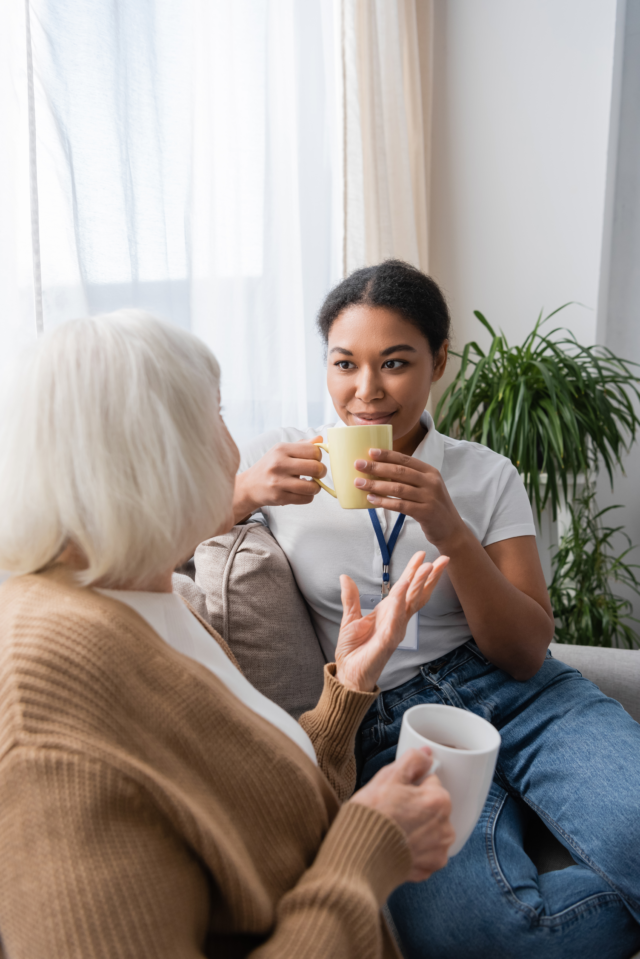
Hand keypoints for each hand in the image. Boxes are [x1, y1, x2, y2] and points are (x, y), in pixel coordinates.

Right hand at [233, 437, 326, 522]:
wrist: (250, 486)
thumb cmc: (270, 466)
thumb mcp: (282, 451)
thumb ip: (302, 445)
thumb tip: (321, 440)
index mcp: (281, 449)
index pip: (313, 450)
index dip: (319, 456)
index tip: (315, 460)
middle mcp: (279, 464)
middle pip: (315, 468)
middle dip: (321, 472)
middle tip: (317, 474)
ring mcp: (278, 482)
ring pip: (312, 487)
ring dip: (316, 487)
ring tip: (311, 484)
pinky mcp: (279, 497)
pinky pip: (306, 499)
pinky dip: (309, 496)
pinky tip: (302, 492)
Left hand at [335, 551, 448, 691]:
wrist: (348, 673)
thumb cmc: (353, 650)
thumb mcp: (350, 618)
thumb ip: (351, 598)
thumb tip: (345, 577)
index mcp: (390, 612)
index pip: (407, 589)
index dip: (415, 572)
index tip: (423, 556)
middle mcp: (397, 620)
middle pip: (417, 594)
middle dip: (430, 576)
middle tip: (443, 558)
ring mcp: (395, 630)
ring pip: (411, 603)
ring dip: (419, 584)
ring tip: (429, 567)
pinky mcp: (388, 641)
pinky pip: (395, 619)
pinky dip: (399, 604)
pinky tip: (404, 589)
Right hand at [351, 748, 454, 881]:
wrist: (359, 857)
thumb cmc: (372, 815)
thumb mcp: (388, 777)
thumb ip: (412, 760)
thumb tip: (426, 754)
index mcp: (439, 800)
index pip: (430, 782)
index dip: (411, 785)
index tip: (397, 793)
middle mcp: (445, 827)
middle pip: (432, 807)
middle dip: (416, 807)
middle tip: (393, 811)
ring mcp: (439, 851)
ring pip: (430, 829)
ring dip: (417, 828)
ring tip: (394, 830)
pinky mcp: (429, 869)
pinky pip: (425, 852)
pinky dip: (414, 850)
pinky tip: (396, 846)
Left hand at [353, 450, 467, 551]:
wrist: (451, 529)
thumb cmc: (433, 506)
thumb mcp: (427, 487)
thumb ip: (410, 478)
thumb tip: (380, 470)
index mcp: (430, 471)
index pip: (405, 459)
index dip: (387, 454)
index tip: (370, 451)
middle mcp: (431, 482)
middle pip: (399, 471)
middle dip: (377, 467)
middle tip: (358, 465)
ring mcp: (429, 497)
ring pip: (398, 488)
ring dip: (376, 485)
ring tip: (359, 483)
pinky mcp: (425, 512)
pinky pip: (400, 505)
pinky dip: (384, 502)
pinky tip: (372, 500)